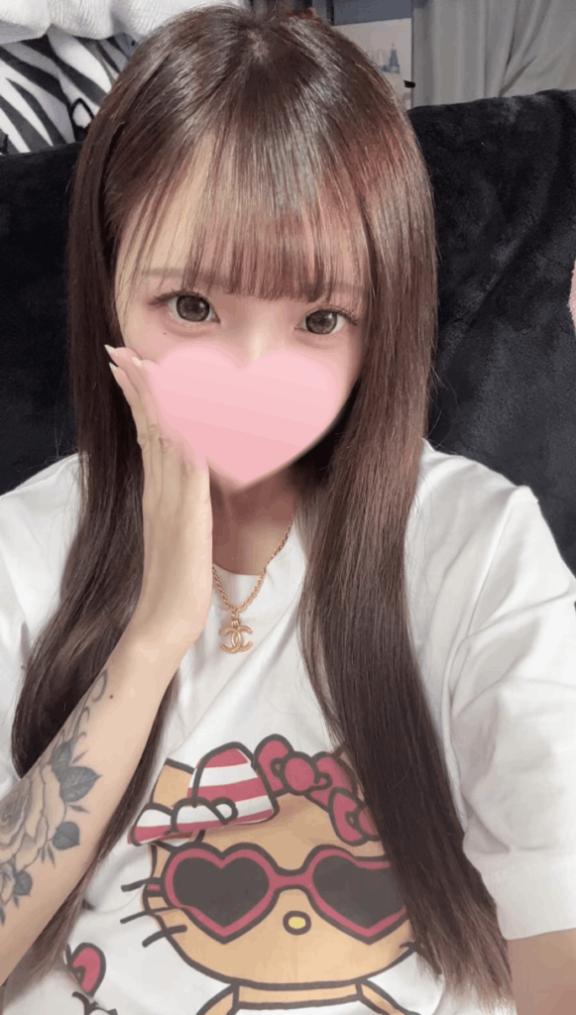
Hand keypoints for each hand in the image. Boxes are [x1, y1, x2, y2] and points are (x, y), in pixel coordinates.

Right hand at [106, 345, 213, 658]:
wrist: (166, 621)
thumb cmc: (176, 582)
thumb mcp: (180, 531)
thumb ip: (180, 501)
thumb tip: (187, 472)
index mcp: (157, 491)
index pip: (147, 432)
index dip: (139, 398)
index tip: (127, 367)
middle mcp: (159, 490)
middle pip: (149, 426)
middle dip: (137, 386)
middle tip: (119, 352)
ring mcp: (171, 500)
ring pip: (165, 438)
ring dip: (157, 398)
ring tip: (143, 365)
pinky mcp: (188, 515)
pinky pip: (191, 467)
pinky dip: (190, 436)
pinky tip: (190, 412)